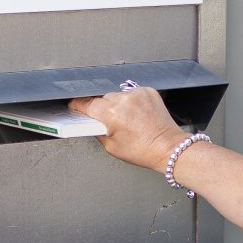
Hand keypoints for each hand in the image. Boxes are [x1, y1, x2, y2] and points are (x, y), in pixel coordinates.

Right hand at [68, 85, 186, 171]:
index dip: (78, 105)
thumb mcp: (112, 147)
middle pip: (102, 98)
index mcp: (111, 114)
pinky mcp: (148, 92)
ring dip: (117, 104)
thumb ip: (97, 132)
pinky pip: (131, 93)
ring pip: (117, 95)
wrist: (168, 147)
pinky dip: (131, 101)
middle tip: (107, 121)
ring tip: (124, 118)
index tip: (74, 106)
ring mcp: (137, 94)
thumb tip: (91, 123)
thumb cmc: (143, 151)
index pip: (87, 104)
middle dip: (101, 108)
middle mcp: (124, 100)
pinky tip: (135, 113)